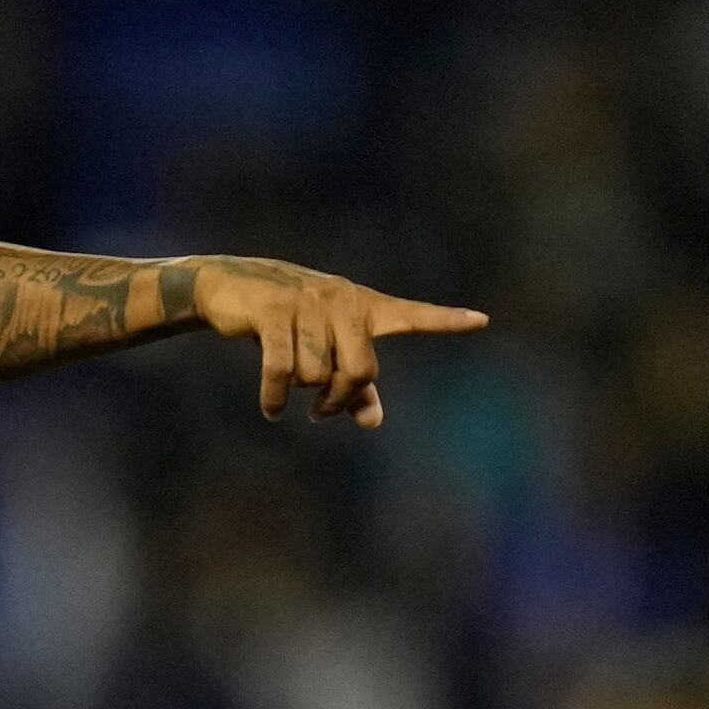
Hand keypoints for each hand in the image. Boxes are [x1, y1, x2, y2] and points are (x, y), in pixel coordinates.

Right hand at [190, 256, 487, 427]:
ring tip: (285, 388)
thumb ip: (352, 383)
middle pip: (360, 369)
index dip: (445, 320)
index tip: (481, 320)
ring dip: (298, 391)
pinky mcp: (274, 310)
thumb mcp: (321, 348)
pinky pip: (282, 369)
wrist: (227, 286)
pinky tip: (271, 410)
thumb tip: (372, 422)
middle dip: (338, 398)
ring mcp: (308, 302)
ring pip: (316, 373)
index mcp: (361, 305)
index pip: (411, 314)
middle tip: (322, 412)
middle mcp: (342, 300)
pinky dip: (275, 397)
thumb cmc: (283, 321)